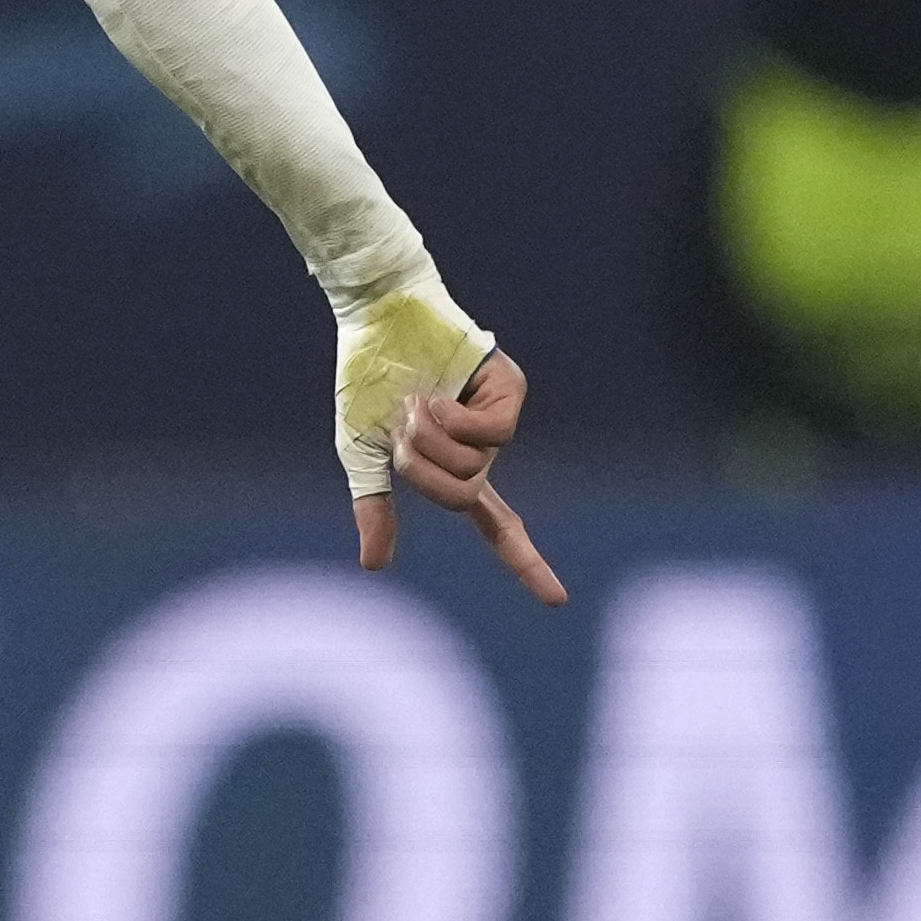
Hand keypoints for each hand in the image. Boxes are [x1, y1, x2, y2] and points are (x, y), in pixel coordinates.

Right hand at [360, 345, 562, 595]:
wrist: (377, 320)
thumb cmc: (366, 380)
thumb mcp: (361, 453)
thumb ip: (375, 505)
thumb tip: (375, 567)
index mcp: (457, 469)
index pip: (498, 526)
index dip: (526, 562)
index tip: (558, 600)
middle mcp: (485, 450)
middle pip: (463, 497)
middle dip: (421, 469)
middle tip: (401, 428)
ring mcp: (499, 420)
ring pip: (476, 465)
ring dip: (430, 438)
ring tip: (415, 399)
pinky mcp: (510, 391)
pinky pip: (493, 432)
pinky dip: (453, 418)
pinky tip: (436, 391)